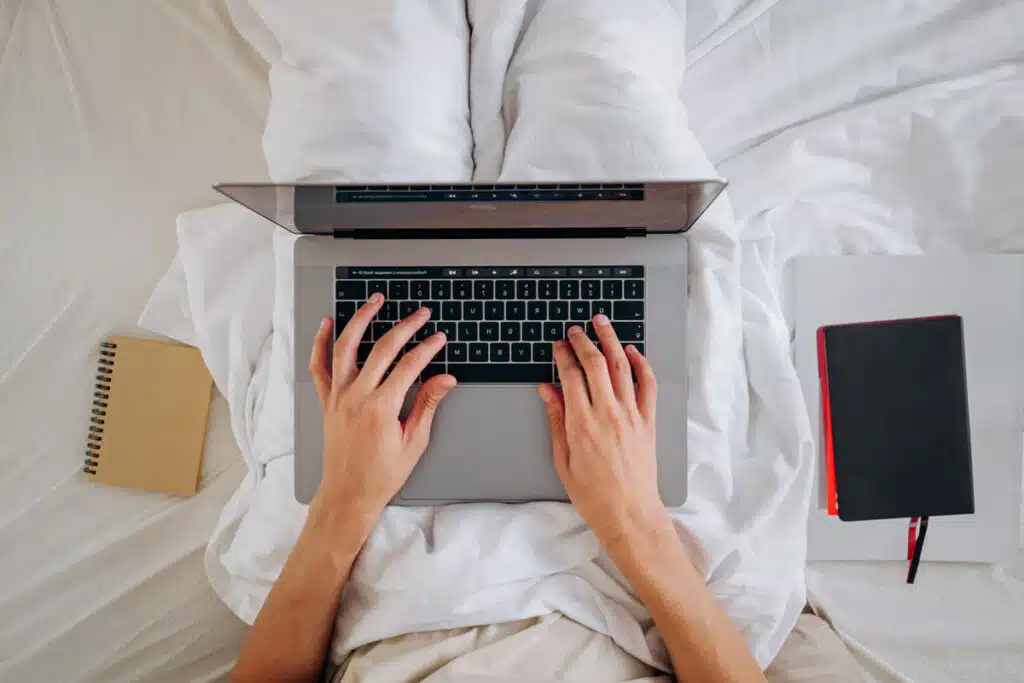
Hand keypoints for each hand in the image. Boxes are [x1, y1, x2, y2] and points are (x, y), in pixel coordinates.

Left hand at [308, 293, 455, 532]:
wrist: (348, 494)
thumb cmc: (381, 474)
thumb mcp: (414, 442)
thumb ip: (427, 405)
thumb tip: (445, 380)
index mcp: (382, 407)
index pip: (410, 366)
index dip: (428, 348)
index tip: (439, 338)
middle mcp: (357, 396)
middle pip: (382, 349)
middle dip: (405, 327)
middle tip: (421, 314)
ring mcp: (338, 396)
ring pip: (347, 347)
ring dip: (361, 319)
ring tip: (375, 301)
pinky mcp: (327, 401)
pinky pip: (319, 367)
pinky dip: (320, 343)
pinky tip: (327, 324)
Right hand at [538, 314, 670, 548]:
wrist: (629, 514)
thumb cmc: (593, 494)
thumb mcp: (562, 460)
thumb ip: (556, 420)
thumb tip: (547, 390)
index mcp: (581, 423)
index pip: (570, 375)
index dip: (563, 355)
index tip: (558, 345)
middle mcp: (607, 413)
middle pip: (595, 364)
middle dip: (583, 341)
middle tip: (576, 330)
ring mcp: (631, 415)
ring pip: (622, 366)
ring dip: (611, 340)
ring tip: (602, 324)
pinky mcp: (649, 421)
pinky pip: (648, 384)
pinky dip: (641, 364)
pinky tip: (632, 352)